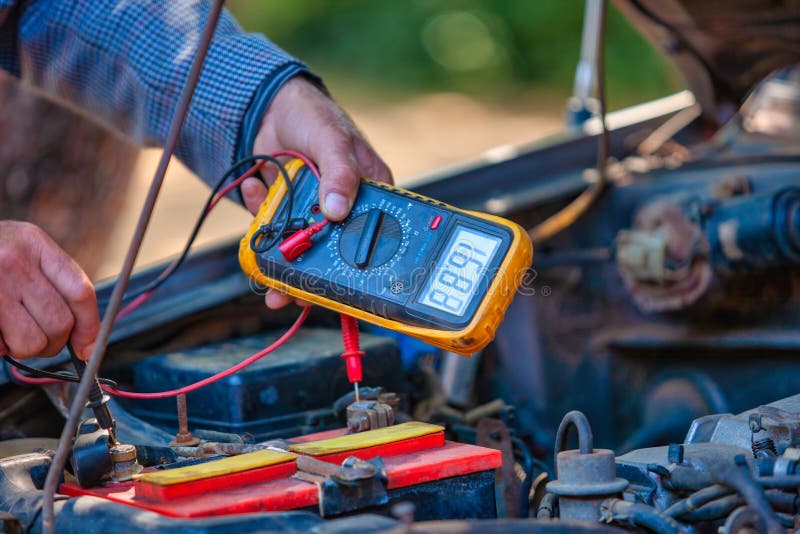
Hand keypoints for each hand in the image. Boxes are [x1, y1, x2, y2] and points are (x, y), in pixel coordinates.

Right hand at [0, 221, 98, 359]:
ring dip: (25, 348)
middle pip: (60, 323)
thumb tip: (85, 338)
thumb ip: (53, 282)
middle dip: (55, 343)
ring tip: (11, 333)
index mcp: (34, 243)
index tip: (89, 347)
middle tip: (41, 340)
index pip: (80, 291)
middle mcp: (12, 260)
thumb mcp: (22, 249)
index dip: (90, 326)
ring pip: (31, 342)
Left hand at [242, 75, 391, 308]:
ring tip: (266, 275)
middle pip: (332, 251)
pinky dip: (259, 216)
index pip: (369, 237)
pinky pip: (272, 225)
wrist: (270, 104)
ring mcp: (311, 211)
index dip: (355, 266)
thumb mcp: (332, 140)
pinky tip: (252, 188)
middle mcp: (343, 209)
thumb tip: (337, 211)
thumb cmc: (315, 116)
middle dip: (311, 276)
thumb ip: (339, 172)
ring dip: (281, 261)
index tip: (338, 288)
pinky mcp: (284, 208)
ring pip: (299, 246)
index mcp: (369, 195)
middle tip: (294, 295)